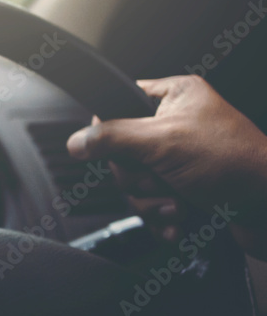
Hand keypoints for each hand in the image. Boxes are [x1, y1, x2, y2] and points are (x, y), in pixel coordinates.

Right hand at [66, 75, 266, 254]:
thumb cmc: (239, 166)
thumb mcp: (164, 142)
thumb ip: (112, 138)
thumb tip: (77, 141)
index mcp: (175, 97)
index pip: (117, 106)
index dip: (112, 132)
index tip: (124, 148)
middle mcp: (177, 125)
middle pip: (121, 153)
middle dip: (141, 178)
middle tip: (164, 177)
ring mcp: (181, 161)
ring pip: (135, 185)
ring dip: (155, 202)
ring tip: (181, 203)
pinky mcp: (186, 191)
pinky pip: (153, 206)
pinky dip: (166, 218)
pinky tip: (184, 218)